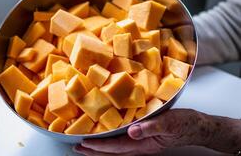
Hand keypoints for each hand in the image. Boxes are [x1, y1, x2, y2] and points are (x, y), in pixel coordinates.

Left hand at [73, 109, 212, 155]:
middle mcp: (140, 146)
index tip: (84, 143)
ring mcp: (142, 143)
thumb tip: (133, 131)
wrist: (196, 127)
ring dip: (100, 147)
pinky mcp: (144, 138)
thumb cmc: (185, 124)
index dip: (100, 145)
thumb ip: (151, 127)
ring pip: (116, 149)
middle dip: (94, 150)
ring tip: (85, 146)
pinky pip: (123, 143)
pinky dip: (110, 142)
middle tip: (77, 147)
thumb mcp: (170, 122)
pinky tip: (106, 138)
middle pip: (113, 151)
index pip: (117, 146)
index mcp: (144, 143)